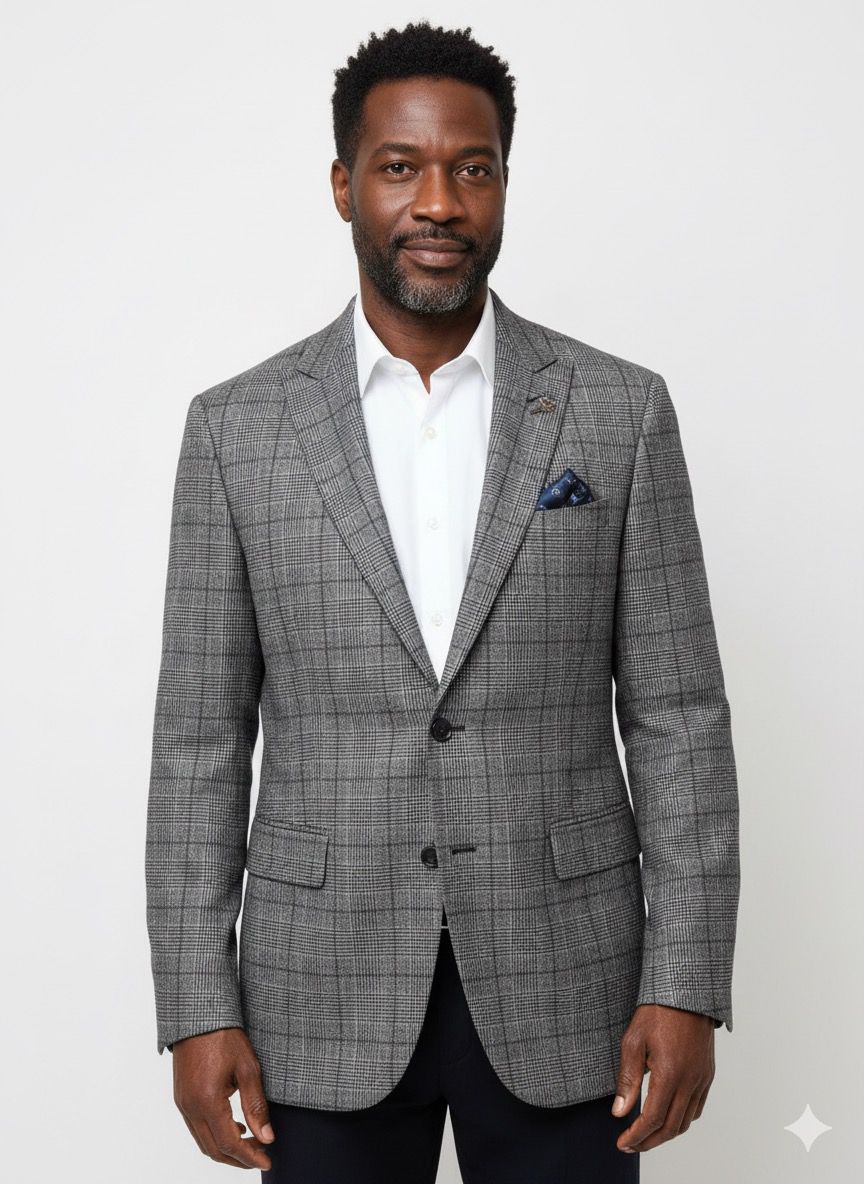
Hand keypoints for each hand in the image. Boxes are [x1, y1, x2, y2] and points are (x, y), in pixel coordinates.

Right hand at [172, 1027, 274, 1169]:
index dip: (249, 1157)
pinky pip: (196, 1127)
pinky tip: (233, 1125)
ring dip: (226, 1148)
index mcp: (207, 1101)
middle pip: (213, 1149)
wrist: (198, 1014)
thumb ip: (256, 1106)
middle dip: (238, 1158)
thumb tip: (266, 1137)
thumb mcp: (248, 1068)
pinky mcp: (181, 1097)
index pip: (229, 1143)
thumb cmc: (224, 1035)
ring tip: (251, 1142)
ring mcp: (182, 1103)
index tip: (267, 1161)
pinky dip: (214, 1135)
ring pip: (203, 1141)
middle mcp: (190, 1107)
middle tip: (262, 1155)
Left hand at [611, 1004, 715, 1153]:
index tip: (622, 1143)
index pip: (652, 1119)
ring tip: (646, 1135)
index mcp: (670, 1075)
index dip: (636, 1136)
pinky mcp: (707, 1074)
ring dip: (666, 1133)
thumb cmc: (657, 1011)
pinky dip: (682, 1119)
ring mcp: (702, 1079)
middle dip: (649, 1141)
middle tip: (631, 1145)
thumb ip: (627, 1079)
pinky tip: (668, 1116)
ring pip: (686, 1121)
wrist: (687, 992)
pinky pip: (697, 1107)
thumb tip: (620, 1112)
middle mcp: (690, 1081)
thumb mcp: (633, 1041)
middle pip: (671, 1127)